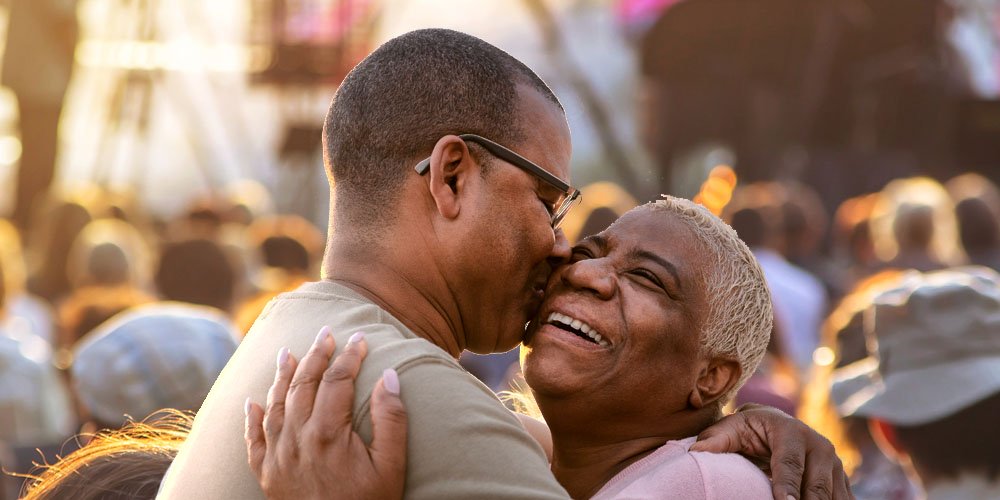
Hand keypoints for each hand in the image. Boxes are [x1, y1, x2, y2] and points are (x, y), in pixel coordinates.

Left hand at [244, 328, 407, 499]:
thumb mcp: (392, 466)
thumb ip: (391, 419)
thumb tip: (388, 376)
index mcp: (328, 433)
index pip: (337, 380)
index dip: (349, 356)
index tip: (360, 339)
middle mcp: (297, 439)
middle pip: (303, 384)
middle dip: (316, 354)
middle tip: (326, 333)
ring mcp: (278, 457)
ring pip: (275, 405)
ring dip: (281, 376)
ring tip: (287, 353)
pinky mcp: (267, 476)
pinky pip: (254, 440)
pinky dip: (252, 418)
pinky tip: (252, 401)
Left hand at [689, 404, 852, 499]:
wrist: (776, 424)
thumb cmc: (748, 429)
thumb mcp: (732, 428)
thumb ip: (715, 440)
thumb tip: (694, 452)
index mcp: (792, 431)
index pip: (789, 462)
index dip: (786, 484)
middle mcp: (819, 445)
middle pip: (817, 483)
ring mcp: (834, 464)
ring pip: (834, 495)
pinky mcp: (840, 479)